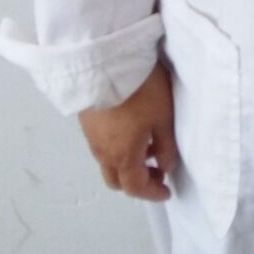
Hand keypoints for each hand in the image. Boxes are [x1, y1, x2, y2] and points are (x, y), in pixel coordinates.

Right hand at [78, 62, 177, 202]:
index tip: (166, 191)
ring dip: (127, 164)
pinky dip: (117, 149)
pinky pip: (101, 147)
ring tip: (146, 147)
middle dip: (137, 182)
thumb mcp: (163, 118)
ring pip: (108, 163)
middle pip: (117, 180)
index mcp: (123, 157)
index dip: (152, 193)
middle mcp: (103, 152)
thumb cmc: (140, 91)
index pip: (135, 187)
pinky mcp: (86, 121)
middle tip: (156, 171)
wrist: (105, 60)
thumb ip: (166, 147)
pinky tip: (130, 131)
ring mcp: (91, 137)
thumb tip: (165, 167)